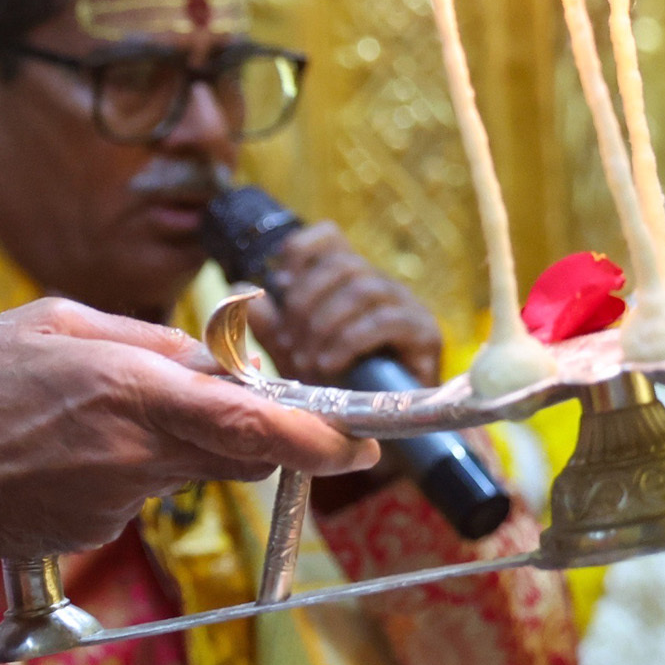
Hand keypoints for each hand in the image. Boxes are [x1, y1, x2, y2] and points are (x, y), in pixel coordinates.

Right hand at [0, 297, 377, 586]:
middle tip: (271, 419)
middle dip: (265, 435)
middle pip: (237, 450)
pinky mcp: (99, 526)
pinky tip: (58, 451)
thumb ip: (140, 336)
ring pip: (187, 463)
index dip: (313, 436)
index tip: (360, 446)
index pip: (247, 420)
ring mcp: (118, 497)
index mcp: (127, 387)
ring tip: (85, 416)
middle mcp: (135, 449)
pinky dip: (120, 466)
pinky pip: (139, 487)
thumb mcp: (48, 322)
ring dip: (171, 439)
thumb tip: (208, 355)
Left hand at [245, 222, 441, 387]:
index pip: (329, 236)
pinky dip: (350, 341)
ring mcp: (406, 306)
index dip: (300, 250)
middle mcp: (379, 285)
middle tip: (289, 343)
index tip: (280, 285)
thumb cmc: (336, 387)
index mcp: (347, 280)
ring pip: (363, 290)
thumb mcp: (294, 353)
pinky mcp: (425, 334)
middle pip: (341, 265)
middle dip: (306, 303)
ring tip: (307, 361)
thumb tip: (239, 288)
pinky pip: (386, 321)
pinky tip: (328, 364)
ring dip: (325, 325)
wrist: (375, 428)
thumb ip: (271, 324)